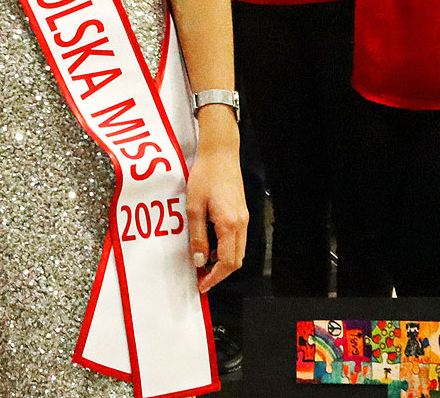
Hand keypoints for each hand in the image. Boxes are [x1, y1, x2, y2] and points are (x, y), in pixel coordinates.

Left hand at [184, 146, 248, 292]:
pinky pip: (237, 240)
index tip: (202, 284)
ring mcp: (244, 218)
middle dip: (220, 274)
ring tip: (204, 264)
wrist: (220, 154)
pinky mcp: (242, 213)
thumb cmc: (206, 176)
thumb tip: (199, 260)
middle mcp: (241, 224)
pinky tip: (211, 246)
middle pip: (236, 260)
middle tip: (202, 278)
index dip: (214, 277)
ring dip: (223, 262)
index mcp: (230, 224)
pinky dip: (226, 249)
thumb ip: (198, 236)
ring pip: (239, 251)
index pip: (226, 261)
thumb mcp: (195, 207)